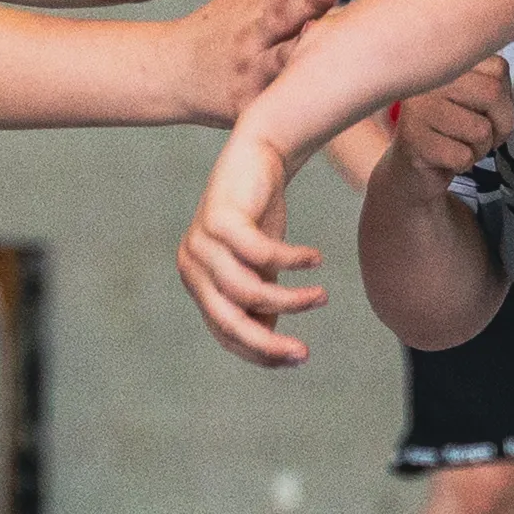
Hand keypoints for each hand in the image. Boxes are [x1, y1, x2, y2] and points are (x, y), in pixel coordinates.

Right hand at [170, 0, 331, 119]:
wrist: (170, 73)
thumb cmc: (220, 29)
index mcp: (260, 4)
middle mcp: (255, 34)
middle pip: (283, 15)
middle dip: (308, 1)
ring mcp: (250, 70)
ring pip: (278, 60)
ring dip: (298, 48)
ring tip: (319, 34)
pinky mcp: (245, 104)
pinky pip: (268, 104)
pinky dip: (281, 101)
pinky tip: (303, 101)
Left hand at [178, 127, 326, 364]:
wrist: (259, 154)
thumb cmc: (260, 215)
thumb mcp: (260, 267)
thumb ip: (261, 302)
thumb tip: (273, 346)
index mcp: (198, 283)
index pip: (225, 333)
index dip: (260, 352)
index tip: (297, 358)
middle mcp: (192, 265)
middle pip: (229, 320)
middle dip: (268, 343)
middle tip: (304, 352)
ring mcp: (201, 242)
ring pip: (249, 291)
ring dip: (292, 299)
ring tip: (321, 294)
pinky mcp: (220, 219)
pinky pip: (262, 255)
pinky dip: (293, 261)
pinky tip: (315, 259)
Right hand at [387, 60, 510, 183]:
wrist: (409, 169)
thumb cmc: (448, 133)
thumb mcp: (472, 100)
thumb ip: (493, 86)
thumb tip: (509, 95)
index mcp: (446, 63)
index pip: (498, 68)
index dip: (506, 99)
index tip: (490, 113)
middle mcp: (429, 79)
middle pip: (493, 93)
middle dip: (501, 125)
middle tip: (484, 137)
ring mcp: (418, 107)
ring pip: (481, 130)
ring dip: (480, 149)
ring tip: (460, 146)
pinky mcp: (413, 139)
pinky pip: (463, 156)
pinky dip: (463, 165)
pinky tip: (446, 160)